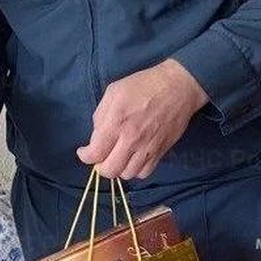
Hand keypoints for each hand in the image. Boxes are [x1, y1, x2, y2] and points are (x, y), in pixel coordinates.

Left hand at [76, 59, 208, 179]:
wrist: (176, 88)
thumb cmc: (142, 86)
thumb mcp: (113, 91)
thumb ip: (101, 114)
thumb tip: (97, 135)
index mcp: (116, 122)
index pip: (96, 153)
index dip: (85, 156)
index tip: (84, 152)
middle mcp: (131, 139)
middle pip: (110, 170)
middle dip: (100, 167)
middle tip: (100, 158)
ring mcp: (147, 148)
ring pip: (128, 175)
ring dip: (119, 169)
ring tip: (117, 157)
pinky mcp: (160, 152)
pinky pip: (145, 173)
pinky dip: (136, 170)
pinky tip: (132, 159)